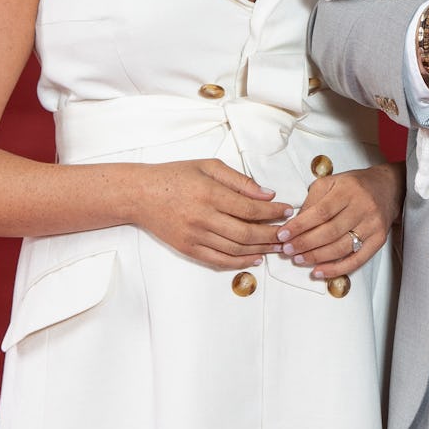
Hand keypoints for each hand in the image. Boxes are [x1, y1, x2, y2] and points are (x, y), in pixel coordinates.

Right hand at [136, 159, 293, 269]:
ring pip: (236, 250)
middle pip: (247, 233)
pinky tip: (255, 258)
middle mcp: (203, 217)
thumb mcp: (209, 166)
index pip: (251, 208)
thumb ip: (240, 180)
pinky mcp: (188, 249)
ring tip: (277, 247)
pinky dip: (240, 263)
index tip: (287, 210)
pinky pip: (219, 260)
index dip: (273, 212)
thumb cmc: (176, 176)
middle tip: (288, 233)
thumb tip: (267, 194)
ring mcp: (195, 236)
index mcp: (210, 193)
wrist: (141, 194)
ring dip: (261, 250)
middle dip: (272, 235)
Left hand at [275, 163, 404, 279]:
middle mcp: (363, 207)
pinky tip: (319, 272)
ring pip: (341, 247)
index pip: (321, 212)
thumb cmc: (354, 185)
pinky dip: (336, 269)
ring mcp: (372, 225)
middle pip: (330, 231)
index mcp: (348, 190)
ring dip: (317, 257)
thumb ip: (312, 201)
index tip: (283, 235)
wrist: (388, 187)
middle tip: (287, 251)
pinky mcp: (379, 240)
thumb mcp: (331, 183)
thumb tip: (295, 224)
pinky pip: (357, 260)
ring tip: (299, 260)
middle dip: (305, 244)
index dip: (300, 226)